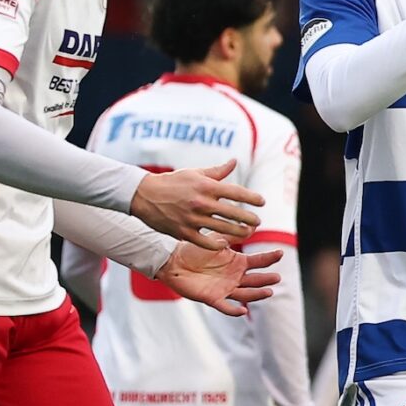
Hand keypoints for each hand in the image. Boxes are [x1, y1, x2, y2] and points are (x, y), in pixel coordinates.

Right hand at [131, 161, 261, 249]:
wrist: (144, 195)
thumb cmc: (172, 182)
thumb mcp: (194, 173)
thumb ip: (216, 172)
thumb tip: (234, 162)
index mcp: (205, 186)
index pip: (236, 192)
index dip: (252, 198)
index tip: (262, 202)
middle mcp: (201, 202)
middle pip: (233, 212)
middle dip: (249, 218)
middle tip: (258, 221)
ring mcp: (193, 219)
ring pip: (223, 228)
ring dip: (239, 232)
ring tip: (247, 232)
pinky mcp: (184, 232)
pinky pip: (206, 242)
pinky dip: (217, 244)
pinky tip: (224, 244)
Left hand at [157, 240, 282, 315]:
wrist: (174, 262)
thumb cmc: (195, 250)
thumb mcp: (216, 239)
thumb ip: (233, 234)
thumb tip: (252, 224)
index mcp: (237, 263)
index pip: (258, 262)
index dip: (269, 258)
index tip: (280, 253)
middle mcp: (234, 277)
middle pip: (255, 280)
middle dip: (266, 280)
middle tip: (277, 278)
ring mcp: (225, 289)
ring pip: (245, 294)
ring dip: (257, 295)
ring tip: (269, 291)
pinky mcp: (213, 298)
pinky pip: (226, 307)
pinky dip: (234, 311)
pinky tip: (243, 311)